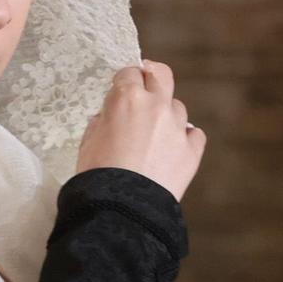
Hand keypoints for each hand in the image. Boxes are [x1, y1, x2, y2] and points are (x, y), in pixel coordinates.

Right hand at [75, 61, 205, 200]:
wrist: (122, 208)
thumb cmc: (97, 175)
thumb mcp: (88, 141)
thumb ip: (103, 120)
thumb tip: (111, 116)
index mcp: (127, 99)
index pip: (129, 73)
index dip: (123, 81)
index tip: (120, 88)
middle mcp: (157, 106)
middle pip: (161, 74)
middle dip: (151, 75)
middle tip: (144, 86)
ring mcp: (178, 127)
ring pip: (177, 106)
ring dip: (166, 114)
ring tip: (153, 135)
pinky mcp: (193, 150)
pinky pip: (194, 134)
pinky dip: (184, 137)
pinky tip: (172, 148)